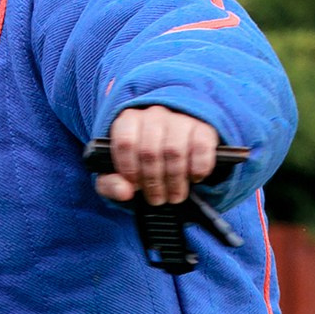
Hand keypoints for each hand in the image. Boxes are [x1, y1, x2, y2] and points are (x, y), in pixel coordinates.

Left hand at [97, 106, 218, 206]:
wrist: (177, 146)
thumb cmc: (143, 161)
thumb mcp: (120, 174)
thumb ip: (111, 184)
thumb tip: (124, 191)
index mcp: (129, 120)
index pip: (125, 142)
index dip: (129, 169)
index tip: (134, 185)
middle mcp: (155, 115)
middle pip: (150, 150)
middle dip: (153, 182)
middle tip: (157, 199)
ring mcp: (180, 119)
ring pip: (175, 151)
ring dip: (175, 180)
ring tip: (174, 195)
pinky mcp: (204, 128)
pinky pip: (201, 147)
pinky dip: (198, 168)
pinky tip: (194, 178)